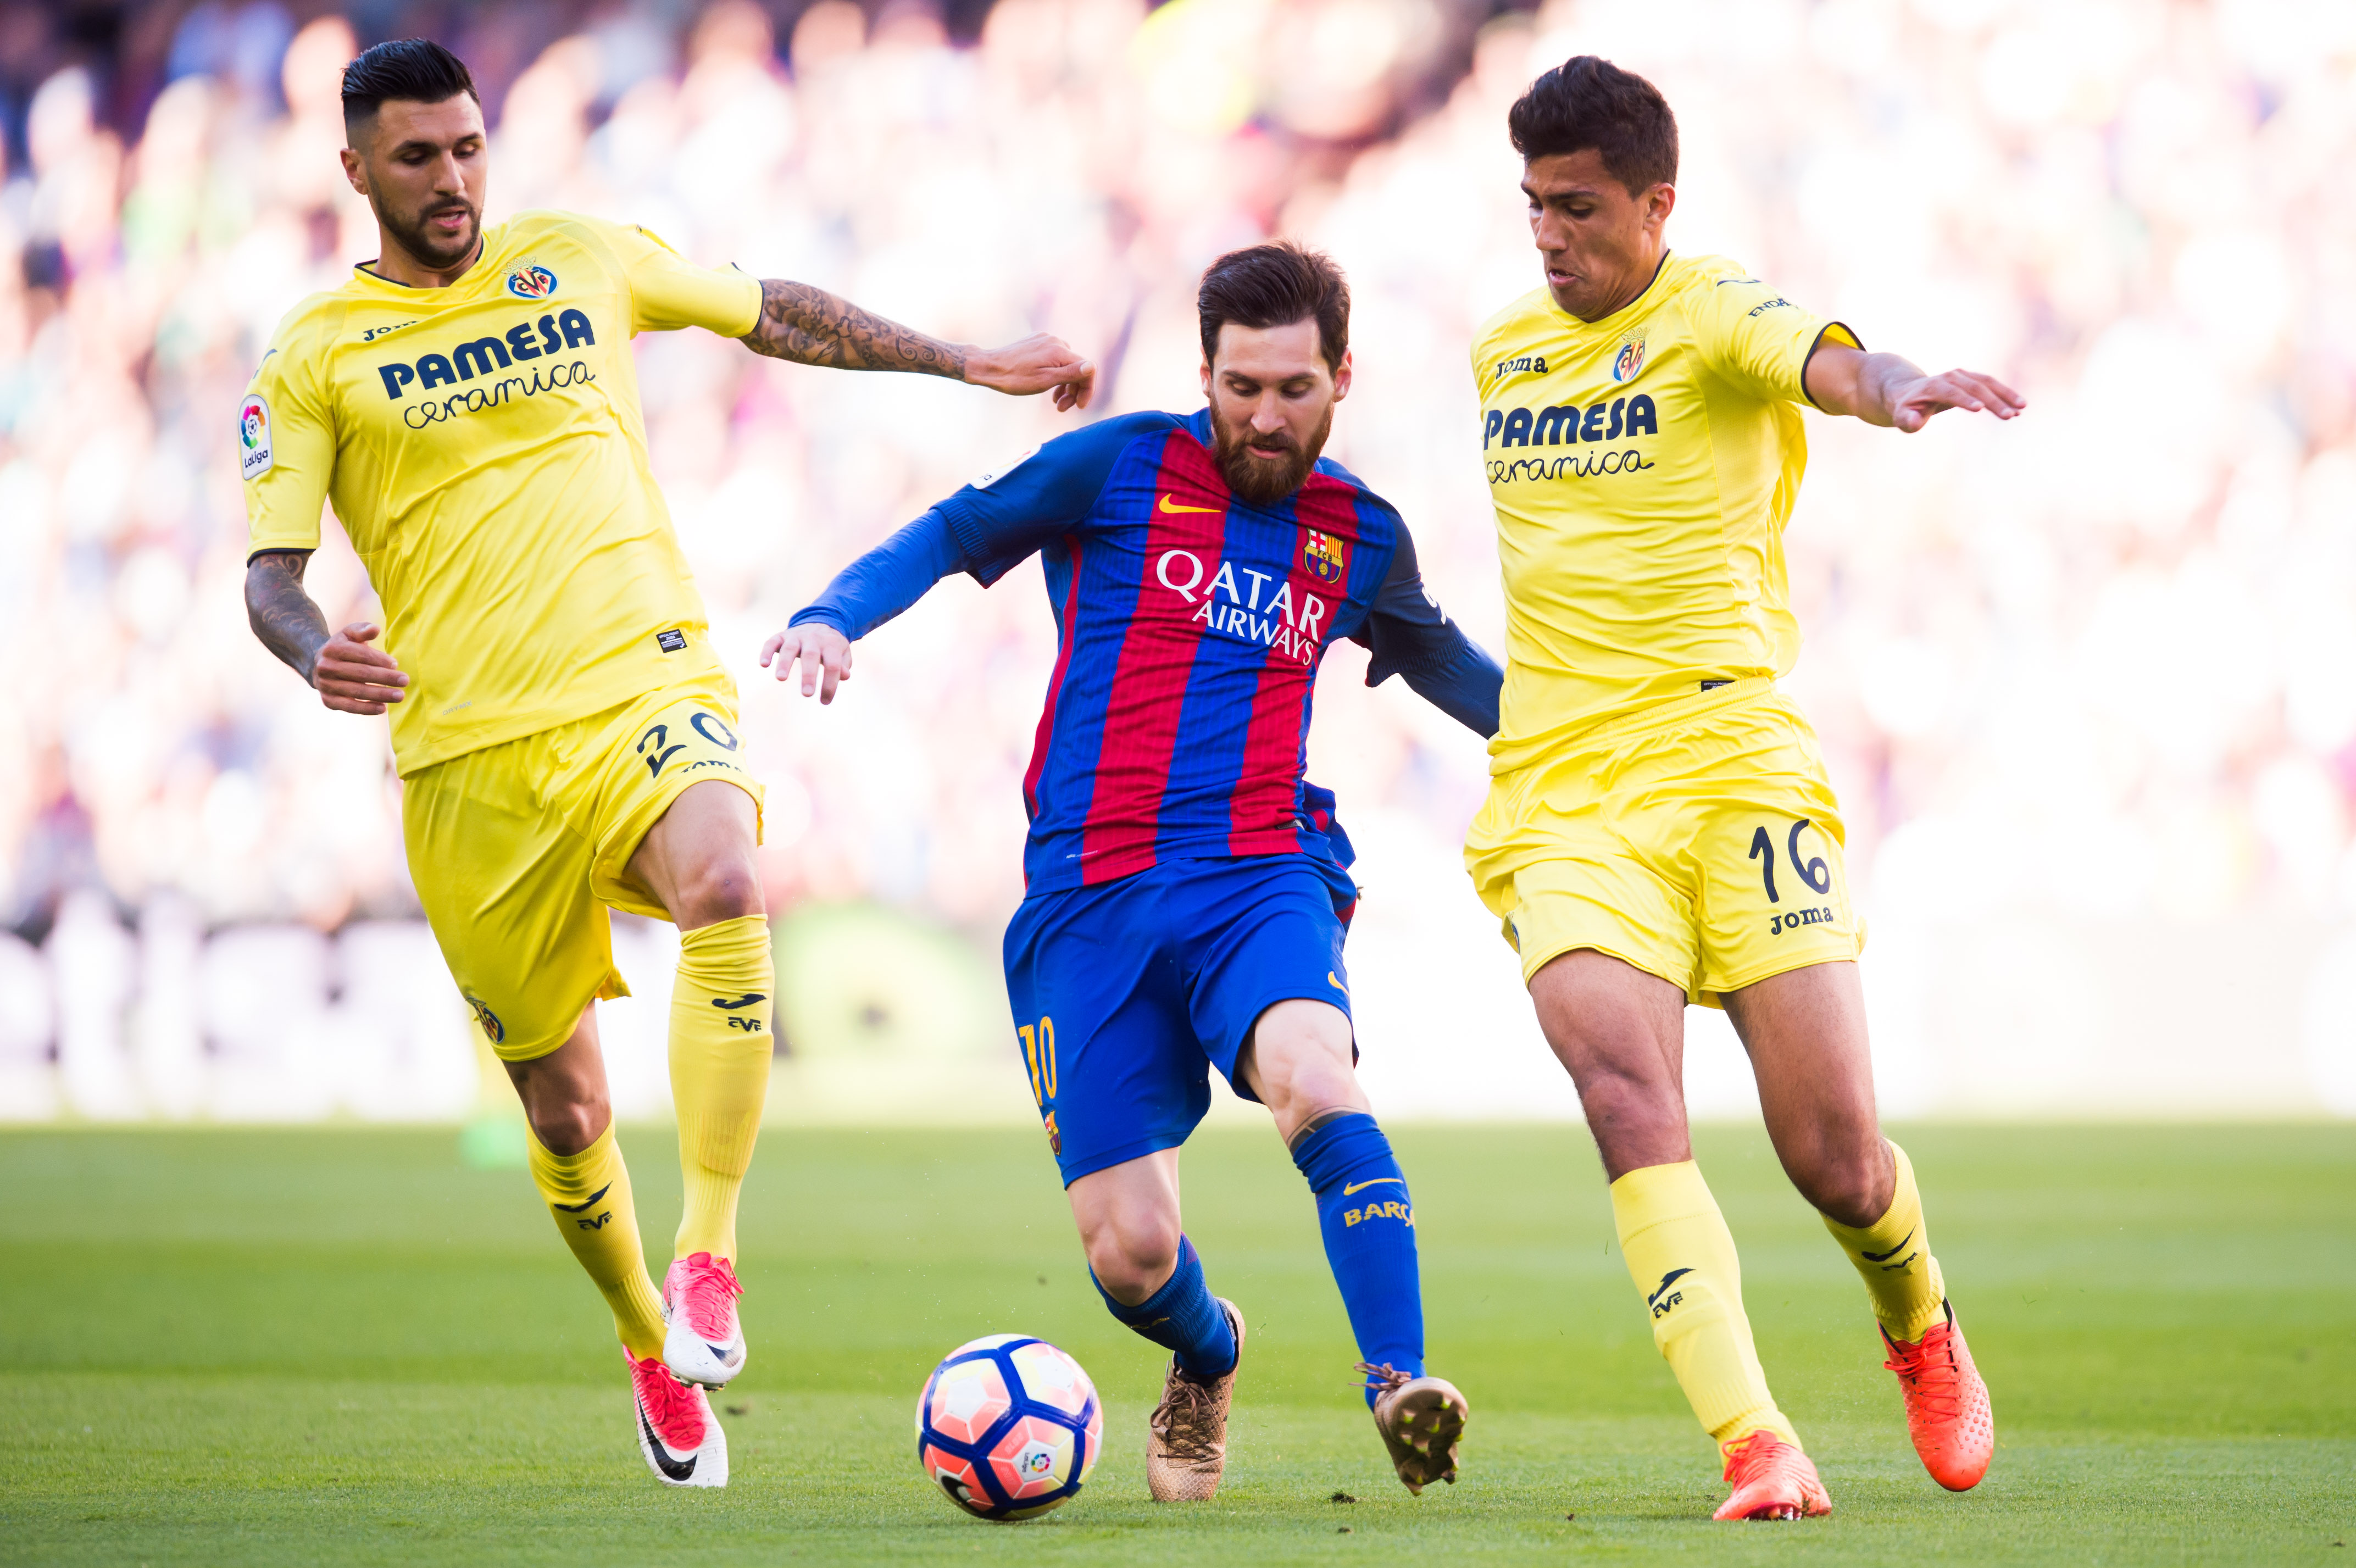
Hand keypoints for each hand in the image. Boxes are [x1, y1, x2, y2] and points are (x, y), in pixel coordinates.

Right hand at [310, 622, 408, 714]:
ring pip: (357, 691)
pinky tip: (383, 708)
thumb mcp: (349, 634)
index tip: (396, 664)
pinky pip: (349, 707)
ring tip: (400, 696)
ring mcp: (326, 686)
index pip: (360, 654)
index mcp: (333, 649)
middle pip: (361, 673)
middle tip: (405, 680)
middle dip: (385, 677)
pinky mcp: (328, 701)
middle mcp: (326, 667)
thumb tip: (375, 629)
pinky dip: (366, 709)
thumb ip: (362, 630)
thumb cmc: (342, 647)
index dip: (379, 660)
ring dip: (380, 695)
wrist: (317, 665)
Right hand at [759, 623, 853, 702]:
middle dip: (809, 675)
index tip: (825, 701)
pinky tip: (763, 664)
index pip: (833, 665)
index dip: (830, 684)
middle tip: (807, 694)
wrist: (818, 621)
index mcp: (831, 645)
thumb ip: (843, 665)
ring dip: (784, 663)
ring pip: (790, 648)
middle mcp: (813, 639)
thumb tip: (845, 676)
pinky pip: (772, 642)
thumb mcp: (842, 653)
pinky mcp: (781, 636)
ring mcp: (796, 636)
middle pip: (811, 656)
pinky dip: (766, 652)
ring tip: (781, 678)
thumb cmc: (831, 646)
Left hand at [964, 333, 1095, 411]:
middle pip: (1076, 367)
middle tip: (1062, 408)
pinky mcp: (1036, 342)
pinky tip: (1048, 387)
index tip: (1080, 407)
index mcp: (1059, 350)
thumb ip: (1071, 373)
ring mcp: (1045, 339)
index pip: (1086, 369)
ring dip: (1065, 384)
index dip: (1087, 389)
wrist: (988, 367)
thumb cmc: (1015, 378)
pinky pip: (1054, 359)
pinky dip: (1055, 374)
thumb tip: (1092, 367)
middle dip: (1074, 390)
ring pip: (1065, 364)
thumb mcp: (1045, 380)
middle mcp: (1055, 340)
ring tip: (1056, 402)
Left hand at [1888, 368, 2024, 431]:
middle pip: (1974, 387)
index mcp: (1933, 386)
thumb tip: (1914, 420)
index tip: (1980, 409)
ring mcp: (1962, 375)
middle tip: (2010, 416)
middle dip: (1993, 401)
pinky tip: (2018, 406)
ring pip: (1987, 383)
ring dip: (2005, 395)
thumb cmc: (1905, 407)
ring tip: (2021, 408)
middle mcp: (1950, 376)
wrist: (1908, 391)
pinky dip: (2005, 394)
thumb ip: (1907, 420)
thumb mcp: (1901, 416)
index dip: (1965, 400)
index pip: (1952, 392)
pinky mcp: (1971, 379)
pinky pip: (1991, 384)